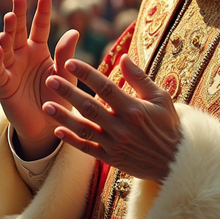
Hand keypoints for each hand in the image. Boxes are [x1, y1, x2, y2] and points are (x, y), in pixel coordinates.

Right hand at [0, 0, 77, 159]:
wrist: (46, 126)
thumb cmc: (56, 98)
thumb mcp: (65, 75)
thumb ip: (66, 55)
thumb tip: (74, 31)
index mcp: (38, 50)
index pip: (39, 26)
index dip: (42, 12)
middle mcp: (22, 55)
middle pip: (18, 31)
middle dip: (18, 14)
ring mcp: (10, 68)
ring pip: (6, 47)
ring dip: (6, 32)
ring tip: (8, 18)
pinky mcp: (3, 85)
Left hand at [43, 54, 181, 183]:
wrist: (174, 161)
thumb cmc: (168, 125)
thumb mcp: (160, 98)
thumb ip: (139, 78)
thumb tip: (123, 57)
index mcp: (133, 109)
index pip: (106, 87)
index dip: (86, 74)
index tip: (69, 62)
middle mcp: (121, 127)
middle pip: (90, 107)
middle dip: (68, 92)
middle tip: (49, 79)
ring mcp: (114, 144)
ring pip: (84, 129)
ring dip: (64, 117)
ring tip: (46, 106)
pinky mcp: (110, 158)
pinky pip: (87, 149)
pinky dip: (71, 141)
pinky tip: (57, 130)